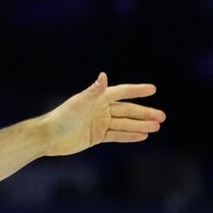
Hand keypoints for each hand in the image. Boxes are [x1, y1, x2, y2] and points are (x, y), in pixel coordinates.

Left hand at [40, 72, 164, 156]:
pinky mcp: (97, 136)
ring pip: (124, 124)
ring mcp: (99, 123)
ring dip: (140, 125)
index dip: (136, 90)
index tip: (153, 89)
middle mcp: (100, 109)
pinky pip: (117, 135)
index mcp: (96, 98)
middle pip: (127, 110)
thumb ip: (93, 91)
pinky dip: (130, 135)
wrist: (49, 136)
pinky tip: (143, 136)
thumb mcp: (78, 104)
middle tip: (163, 116)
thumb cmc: (62, 117)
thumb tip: (104, 75)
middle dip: (144, 113)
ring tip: (157, 126)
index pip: (121, 92)